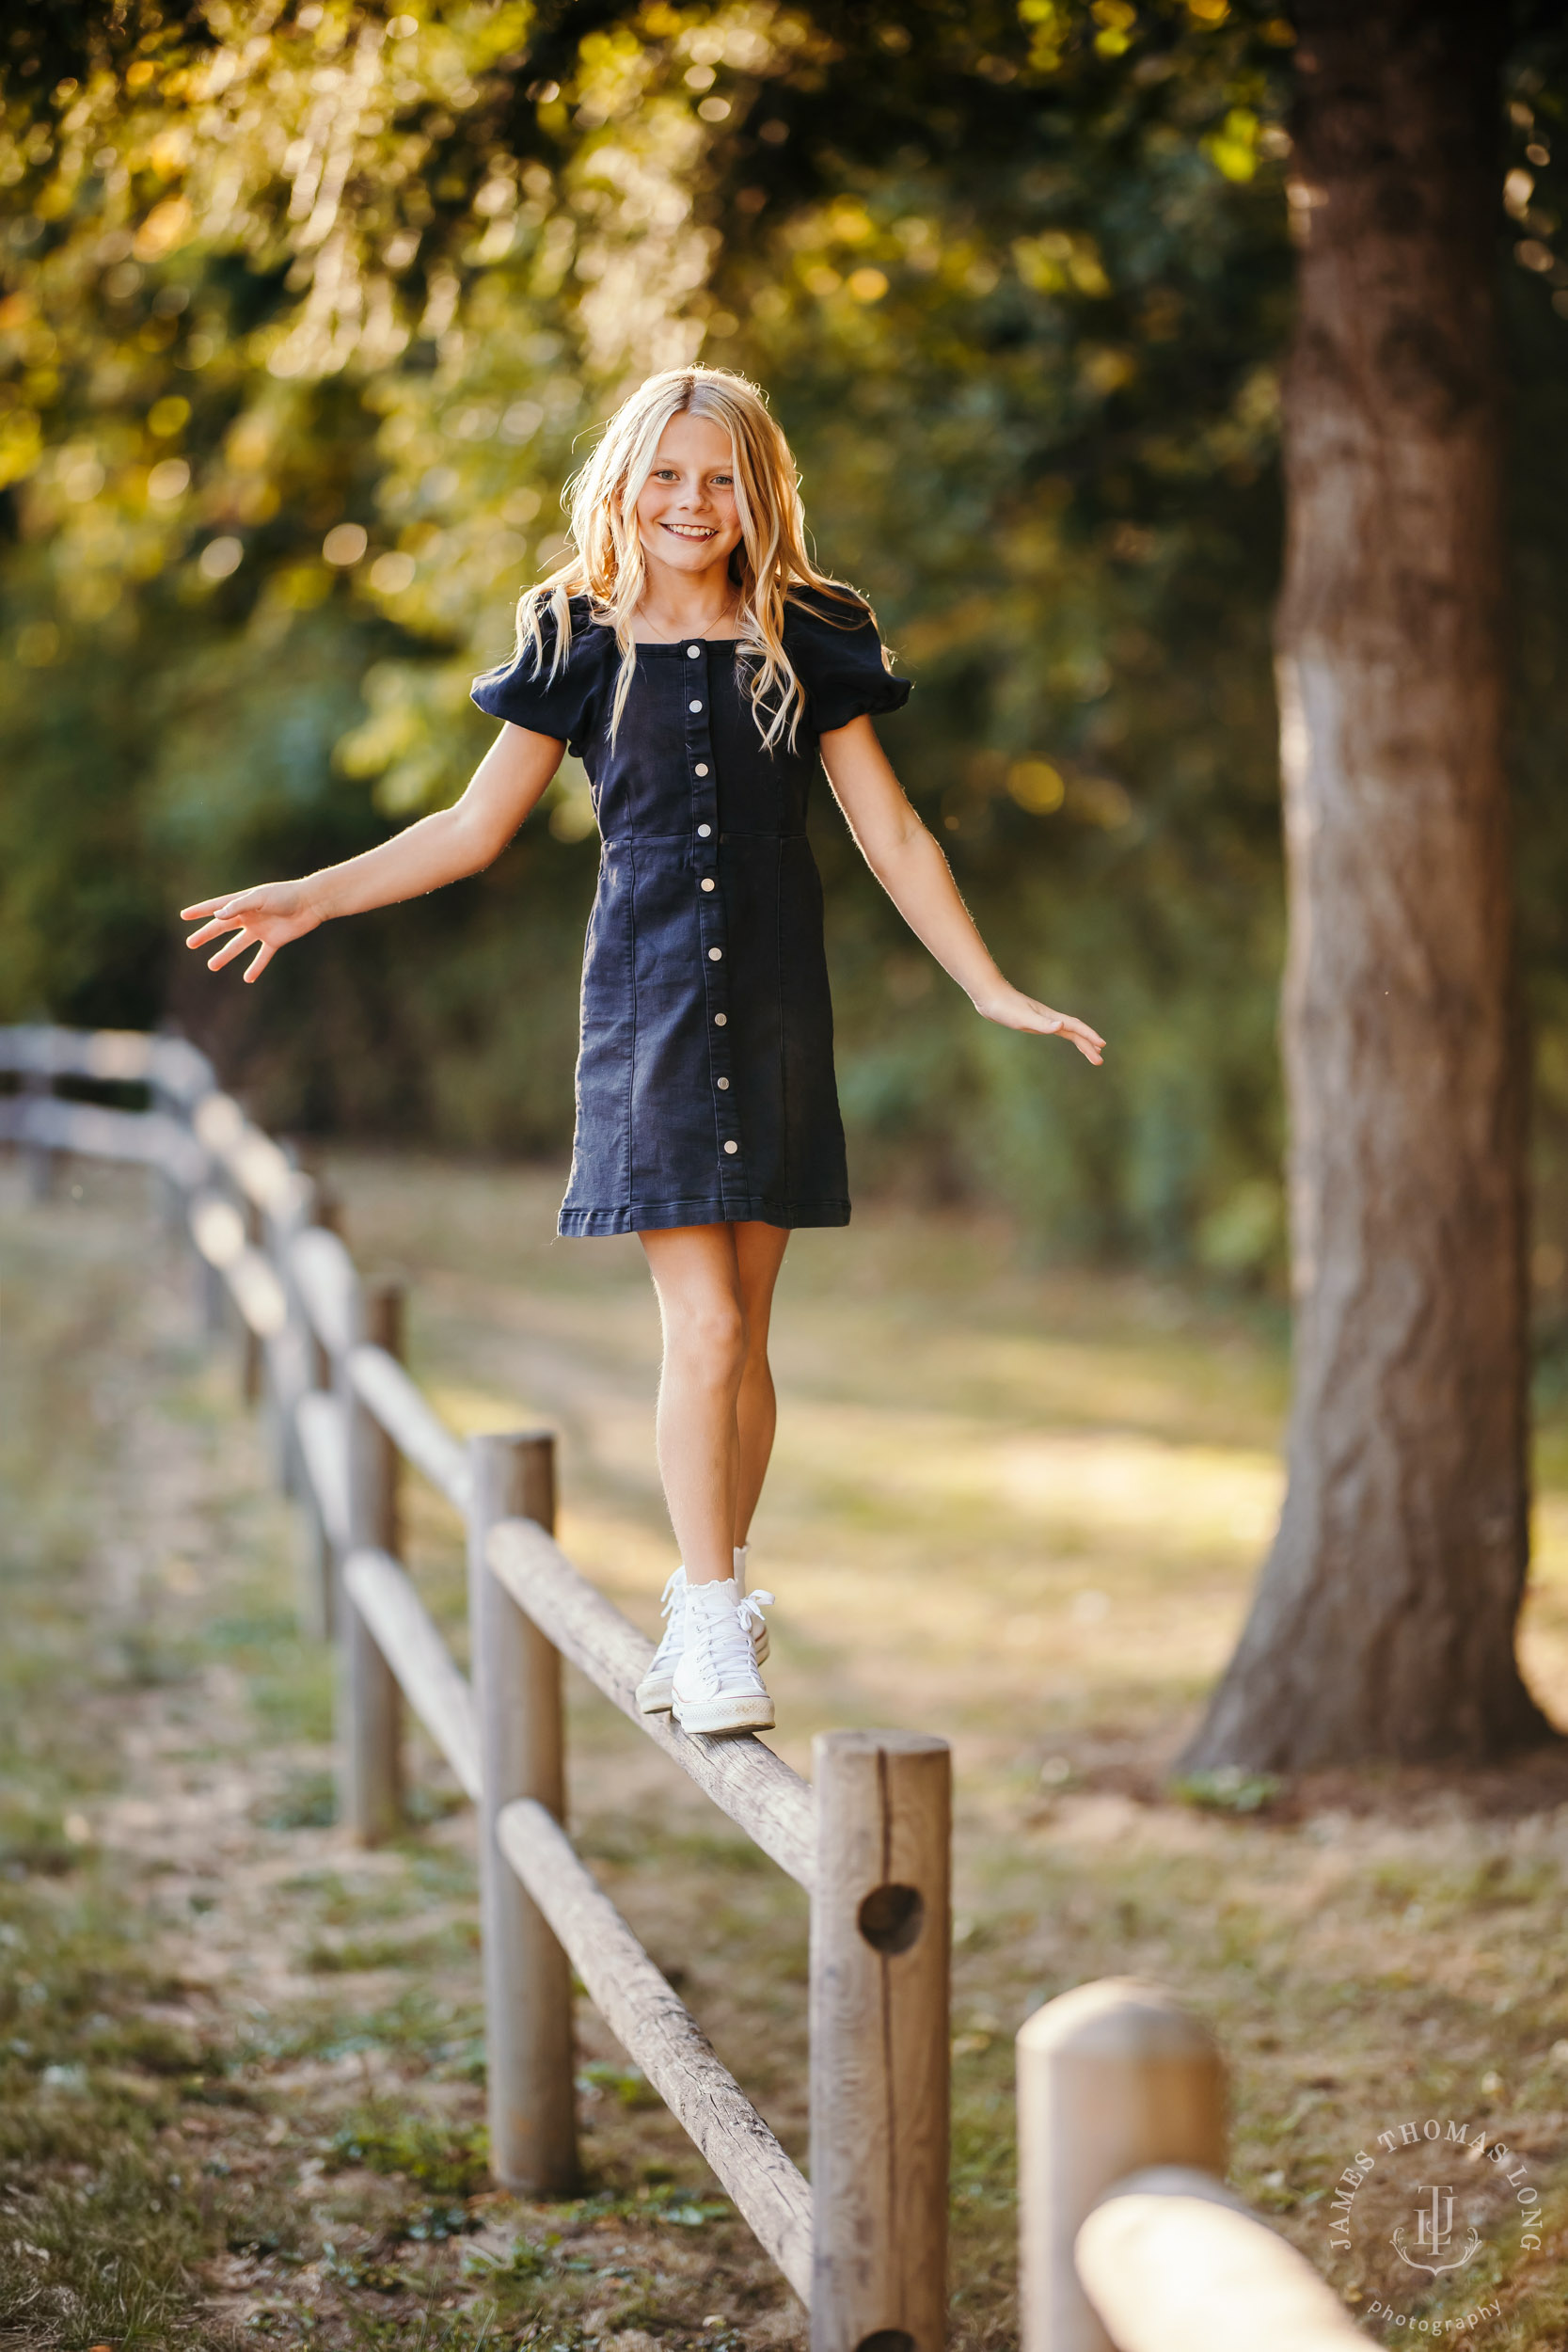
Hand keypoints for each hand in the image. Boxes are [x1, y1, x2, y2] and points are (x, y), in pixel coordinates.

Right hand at [179, 879, 322, 982]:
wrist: (311, 903)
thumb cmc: (285, 896)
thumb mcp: (259, 898)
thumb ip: (238, 907)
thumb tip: (216, 916)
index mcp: (243, 903)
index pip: (216, 907)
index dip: (200, 911)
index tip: (183, 915)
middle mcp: (249, 917)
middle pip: (222, 928)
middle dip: (206, 935)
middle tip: (190, 944)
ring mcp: (260, 930)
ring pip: (238, 945)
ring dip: (225, 955)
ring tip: (211, 965)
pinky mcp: (274, 941)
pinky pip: (262, 957)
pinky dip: (255, 968)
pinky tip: (247, 979)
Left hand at [974, 983, 1105, 1064]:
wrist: (990, 996)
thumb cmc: (1004, 1007)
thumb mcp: (1022, 1019)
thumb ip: (1042, 1024)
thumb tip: (1061, 1026)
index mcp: (1050, 1017)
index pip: (1075, 1027)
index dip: (1089, 1036)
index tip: (1102, 1045)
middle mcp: (1049, 1018)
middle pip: (1075, 1032)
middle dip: (1088, 1046)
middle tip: (1100, 1061)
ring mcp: (1043, 1019)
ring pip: (1068, 1032)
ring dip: (1080, 1042)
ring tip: (1091, 1054)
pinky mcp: (1034, 1021)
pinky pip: (1058, 1030)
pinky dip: (1066, 1035)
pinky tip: (1064, 1035)